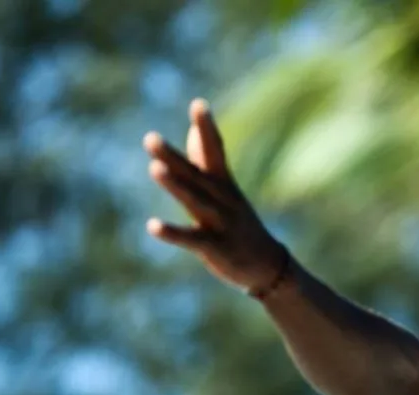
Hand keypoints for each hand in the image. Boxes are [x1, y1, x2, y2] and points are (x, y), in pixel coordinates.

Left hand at [142, 99, 284, 292]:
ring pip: (194, 201)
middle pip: (195, 174)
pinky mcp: (215, 248)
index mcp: (223, 184)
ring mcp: (219, 223)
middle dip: (173, 157)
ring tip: (154, 169)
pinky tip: (152, 226)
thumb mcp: (224, 189)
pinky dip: (172, 233)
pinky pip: (191, 239)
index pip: (215, 150)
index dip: (207, 128)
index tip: (198, 104)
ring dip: (175, 186)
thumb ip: (204, 160)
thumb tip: (191, 130)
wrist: (267, 266)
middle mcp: (222, 200)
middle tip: (150, 138)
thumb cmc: (240, 224)